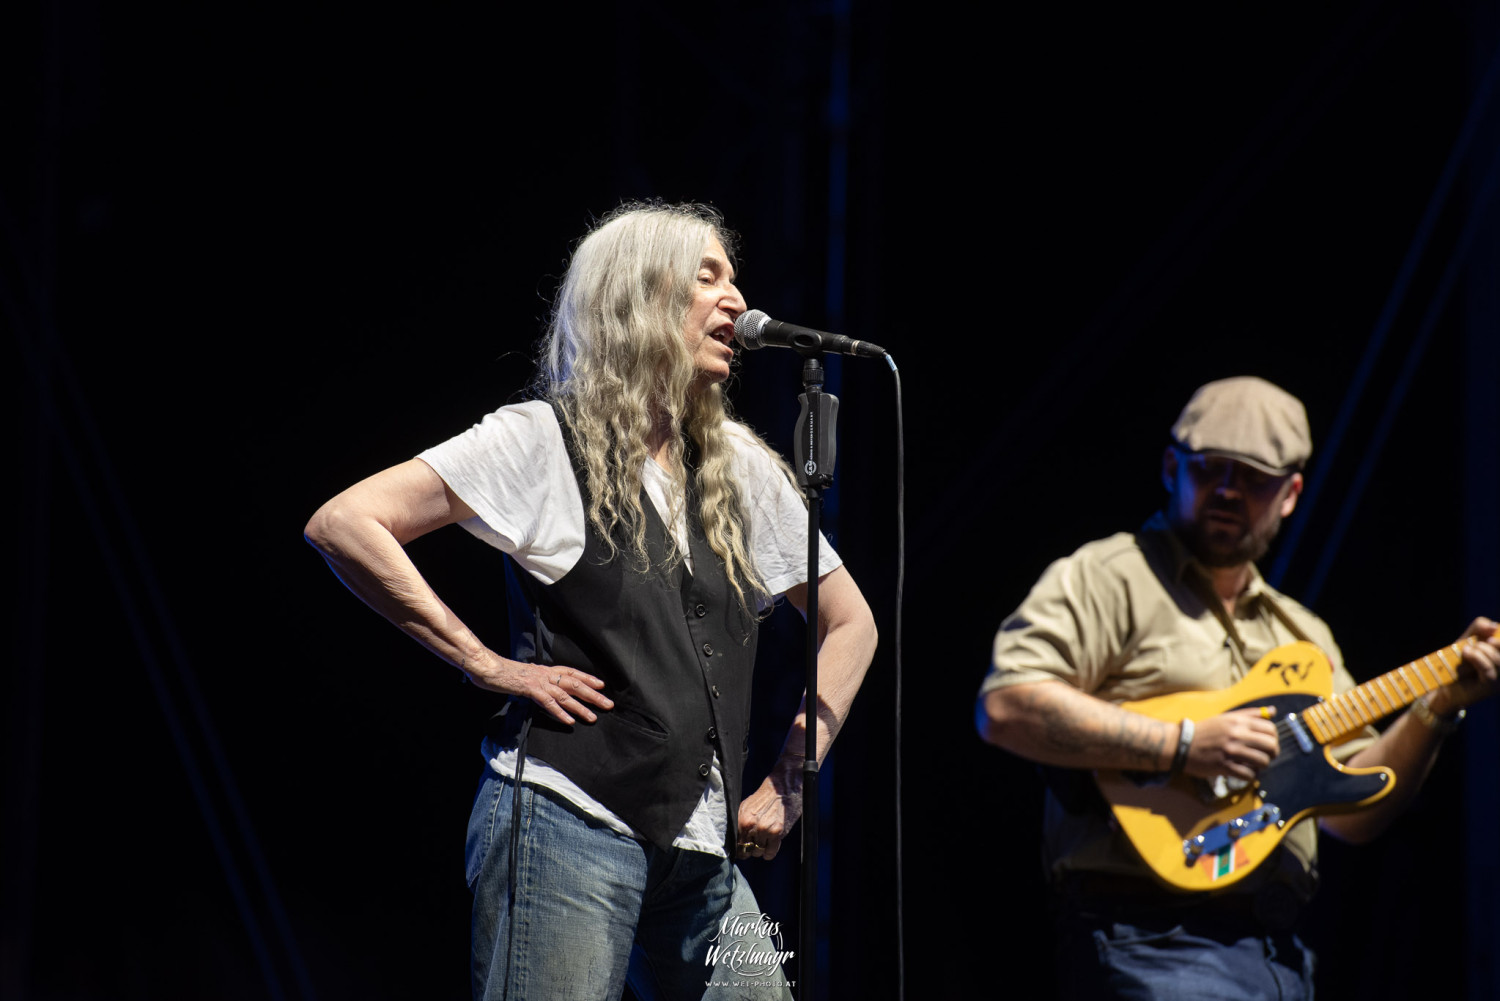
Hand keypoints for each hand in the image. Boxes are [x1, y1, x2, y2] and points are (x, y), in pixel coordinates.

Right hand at [463, 654, 612, 725]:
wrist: (488, 667)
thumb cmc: (504, 673)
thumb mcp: (525, 675)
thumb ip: (536, 681)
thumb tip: (544, 689)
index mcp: (545, 669)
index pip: (571, 673)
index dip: (587, 678)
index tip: (602, 685)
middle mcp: (546, 674)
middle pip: (575, 684)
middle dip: (593, 695)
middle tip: (608, 704)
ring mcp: (538, 681)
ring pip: (565, 695)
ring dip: (580, 707)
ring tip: (593, 717)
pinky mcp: (529, 689)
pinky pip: (548, 702)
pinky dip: (560, 712)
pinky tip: (569, 721)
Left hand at [736, 756, 804, 860]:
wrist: (782, 787)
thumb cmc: (764, 797)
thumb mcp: (746, 807)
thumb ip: (740, 824)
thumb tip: (736, 841)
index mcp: (741, 820)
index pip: (735, 846)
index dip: (740, 849)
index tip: (744, 849)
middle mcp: (751, 826)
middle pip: (746, 852)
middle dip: (750, 849)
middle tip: (757, 842)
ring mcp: (764, 830)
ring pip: (758, 853)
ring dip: (761, 850)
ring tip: (765, 839)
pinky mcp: (777, 833)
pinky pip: (770, 853)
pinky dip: (770, 852)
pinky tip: (771, 844)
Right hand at [1182, 707, 1279, 781]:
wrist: (1182, 744)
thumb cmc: (1205, 731)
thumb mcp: (1226, 717)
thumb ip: (1250, 714)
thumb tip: (1273, 711)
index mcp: (1238, 721)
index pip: (1270, 729)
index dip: (1273, 738)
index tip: (1267, 742)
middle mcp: (1237, 735)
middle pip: (1271, 745)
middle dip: (1272, 753)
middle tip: (1266, 755)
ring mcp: (1231, 751)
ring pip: (1263, 761)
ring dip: (1262, 765)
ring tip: (1254, 764)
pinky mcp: (1225, 766)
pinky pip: (1249, 774)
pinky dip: (1250, 775)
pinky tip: (1244, 771)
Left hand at [1427, 617, 1499, 714]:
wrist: (1441, 683)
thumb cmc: (1456, 660)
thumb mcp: (1467, 640)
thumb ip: (1480, 628)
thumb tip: (1494, 626)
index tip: (1491, 636)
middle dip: (1498, 642)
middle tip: (1483, 642)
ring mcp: (1499, 680)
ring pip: (1499, 661)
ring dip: (1483, 650)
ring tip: (1468, 649)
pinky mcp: (1489, 688)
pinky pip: (1489, 672)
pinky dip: (1477, 658)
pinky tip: (1467, 652)